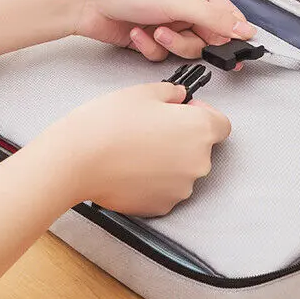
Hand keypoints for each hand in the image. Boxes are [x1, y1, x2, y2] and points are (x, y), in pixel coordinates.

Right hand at [38, 82, 230, 215]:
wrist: (77, 160)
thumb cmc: (109, 124)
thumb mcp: (145, 91)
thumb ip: (172, 93)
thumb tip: (179, 97)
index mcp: (200, 130)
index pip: (221, 124)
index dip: (204, 115)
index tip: (185, 111)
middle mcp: (198, 162)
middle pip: (201, 147)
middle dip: (183, 137)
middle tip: (153, 128)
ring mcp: (182, 188)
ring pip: (182, 170)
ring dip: (169, 160)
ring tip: (138, 148)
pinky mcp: (162, 206)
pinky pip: (166, 189)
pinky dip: (155, 180)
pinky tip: (132, 167)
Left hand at [68, 0, 254, 59]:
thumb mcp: (178, 2)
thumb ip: (215, 19)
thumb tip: (245, 29)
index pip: (227, 17)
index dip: (233, 35)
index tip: (238, 53)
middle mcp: (183, 8)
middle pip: (207, 38)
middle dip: (191, 41)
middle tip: (176, 35)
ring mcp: (166, 24)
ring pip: (185, 50)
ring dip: (169, 44)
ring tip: (153, 31)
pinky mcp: (148, 40)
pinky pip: (162, 54)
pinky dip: (149, 47)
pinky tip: (137, 33)